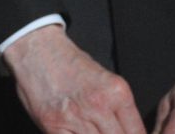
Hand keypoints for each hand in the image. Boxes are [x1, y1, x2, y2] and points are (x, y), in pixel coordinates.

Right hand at [2, 24, 143, 133]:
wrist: (37, 49)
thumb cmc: (71, 62)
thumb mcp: (106, 79)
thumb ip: (118, 108)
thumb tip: (127, 132)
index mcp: (117, 93)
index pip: (137, 132)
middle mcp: (99, 106)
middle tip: (108, 132)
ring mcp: (75, 117)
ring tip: (91, 130)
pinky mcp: (53, 125)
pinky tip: (76, 132)